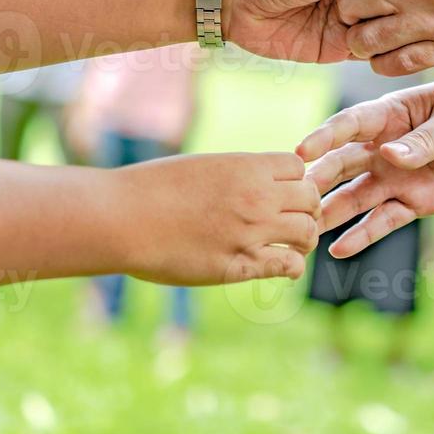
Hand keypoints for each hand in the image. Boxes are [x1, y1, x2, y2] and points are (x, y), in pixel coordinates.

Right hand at [103, 152, 320, 284]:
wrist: (122, 217)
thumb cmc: (151, 188)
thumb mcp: (200, 166)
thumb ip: (234, 173)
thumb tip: (252, 179)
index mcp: (245, 167)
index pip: (298, 168)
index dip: (294, 180)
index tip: (282, 192)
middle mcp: (256, 197)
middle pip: (311, 199)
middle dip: (306, 209)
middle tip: (292, 221)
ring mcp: (251, 232)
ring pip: (308, 233)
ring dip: (304, 240)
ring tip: (290, 245)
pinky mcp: (239, 265)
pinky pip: (288, 265)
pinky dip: (292, 267)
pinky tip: (282, 267)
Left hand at [223, 0, 410, 62]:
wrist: (234, 1)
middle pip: (395, 5)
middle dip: (396, 10)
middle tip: (386, 10)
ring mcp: (350, 21)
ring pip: (385, 31)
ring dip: (387, 33)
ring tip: (374, 28)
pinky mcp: (338, 48)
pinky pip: (368, 53)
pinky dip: (376, 54)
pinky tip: (382, 51)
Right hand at [296, 70, 433, 257]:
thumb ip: (426, 139)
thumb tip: (389, 156)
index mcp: (393, 114)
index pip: (351, 125)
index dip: (325, 137)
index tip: (300, 153)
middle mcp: (385, 147)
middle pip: (343, 164)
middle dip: (319, 181)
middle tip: (295, 201)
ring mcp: (396, 177)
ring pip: (355, 197)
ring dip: (331, 213)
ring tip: (306, 233)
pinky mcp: (414, 202)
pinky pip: (383, 220)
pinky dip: (362, 235)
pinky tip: (338, 250)